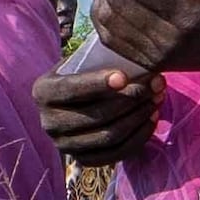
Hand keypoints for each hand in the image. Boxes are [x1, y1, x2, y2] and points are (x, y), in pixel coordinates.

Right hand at [38, 64, 159, 166]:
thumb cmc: (83, 73)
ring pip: (109, 136)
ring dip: (138, 117)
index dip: (98, 83)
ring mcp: (64, 145)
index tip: (125, 76)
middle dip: (131, 99)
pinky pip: (115, 154)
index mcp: (43, 92)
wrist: (72, 103)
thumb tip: (124, 39)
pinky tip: (152, 118)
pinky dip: (138, 137)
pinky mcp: (82, 160)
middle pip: (96, 116)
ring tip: (157, 98)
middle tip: (155, 84)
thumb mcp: (80, 60)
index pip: (71, 89)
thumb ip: (95, 54)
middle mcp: (48, 122)